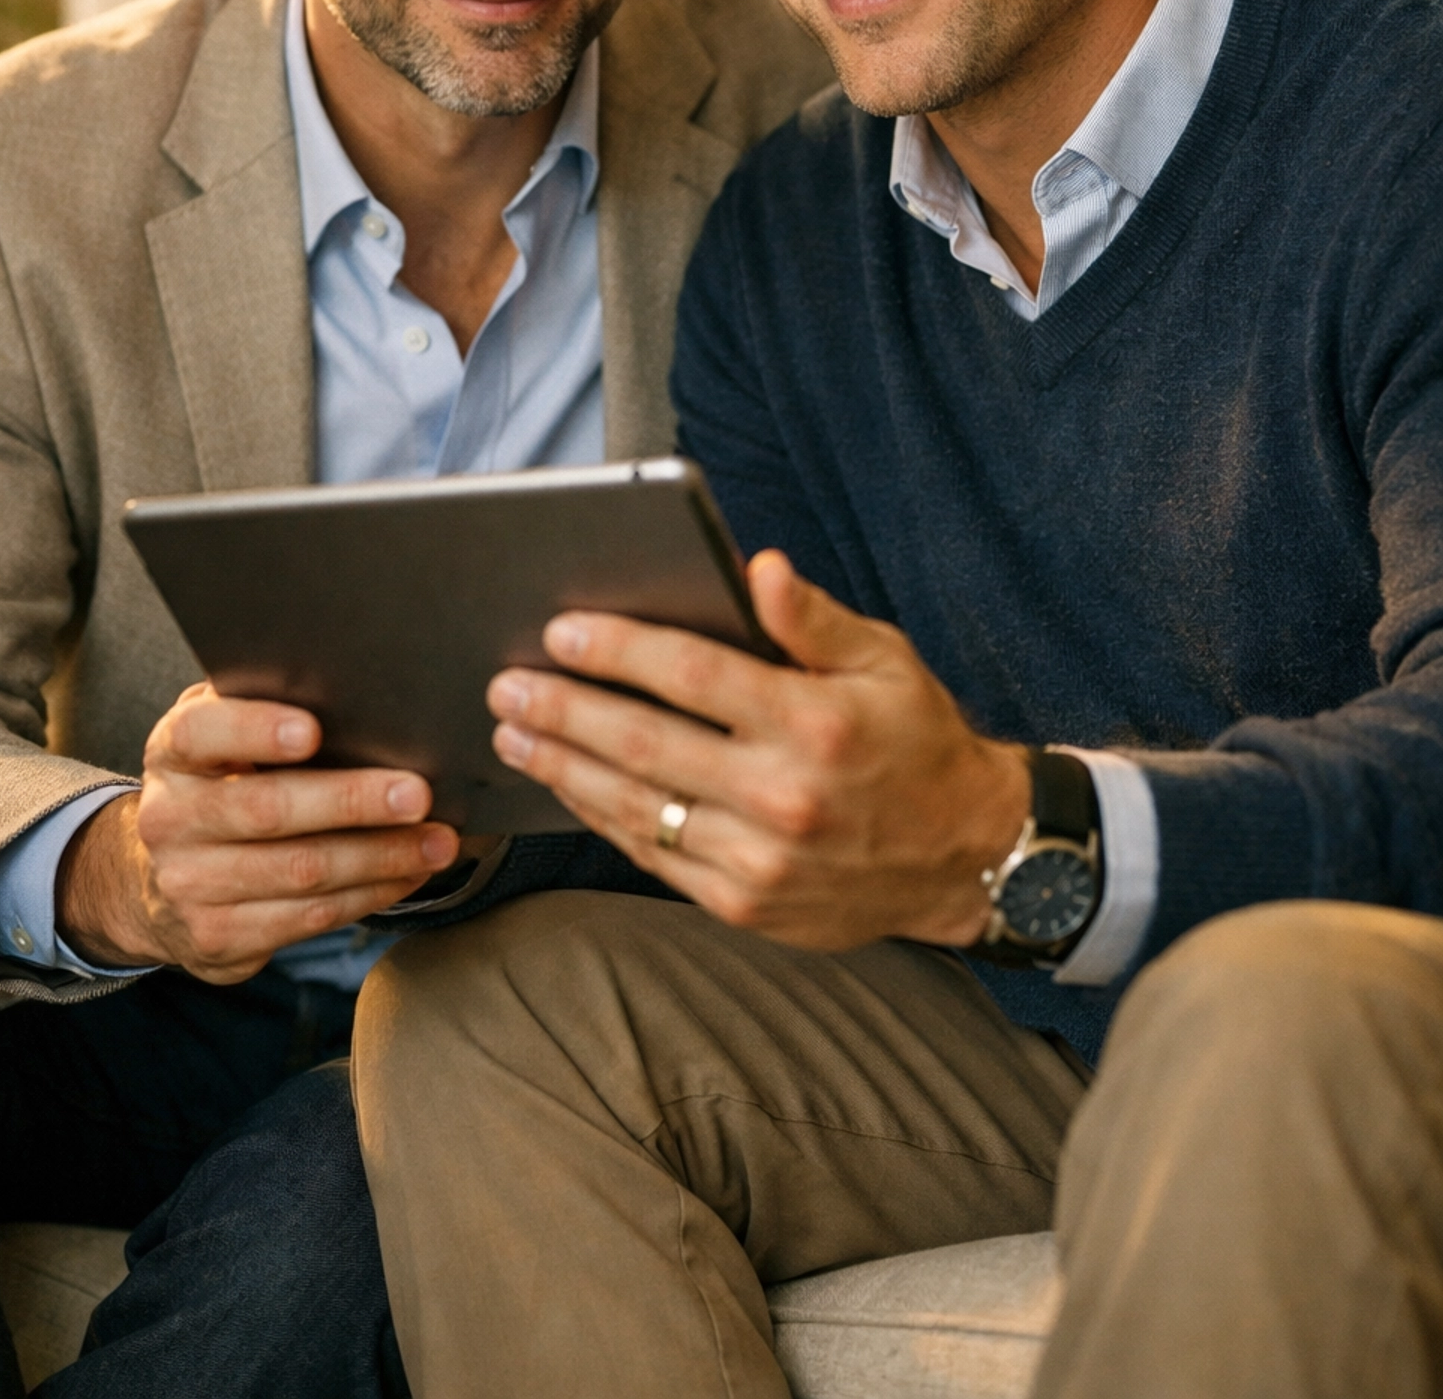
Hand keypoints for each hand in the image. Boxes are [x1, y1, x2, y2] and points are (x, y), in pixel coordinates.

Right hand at [56, 683, 459, 982]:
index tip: (313, 731)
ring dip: (380, 857)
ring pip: (299, 871)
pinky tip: (408, 874)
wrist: (161, 883)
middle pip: (267, 809)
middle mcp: (169, 819)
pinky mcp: (218, 937)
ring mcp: (188, 885)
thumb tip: (357, 689)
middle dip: (351, 801)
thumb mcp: (224, 736)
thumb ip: (264, 706)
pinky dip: (369, 894)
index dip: (255, 730)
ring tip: (437, 841)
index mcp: (173, 752)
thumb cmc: (222, 783)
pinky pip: (308, 917)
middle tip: (416, 794)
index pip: (201, 732)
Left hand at [485, 551, 1029, 950]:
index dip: (619, 651)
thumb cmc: (916, 740)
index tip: (561, 630)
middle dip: (564, 709)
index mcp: (815, 725)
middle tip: (507, 683)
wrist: (966, 858)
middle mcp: (784, 798)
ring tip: (515, 731)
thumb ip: (811, 618)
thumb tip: (756, 568)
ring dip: (564, 766)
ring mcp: (760, 861)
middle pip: (644, 745)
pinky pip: (653, 855)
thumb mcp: (885, 659)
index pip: (693, 677)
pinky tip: (569, 783)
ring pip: (636, 807)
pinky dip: (601, 817)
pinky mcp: (744, 905)